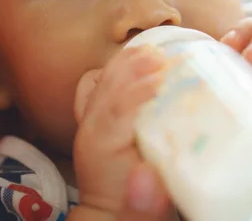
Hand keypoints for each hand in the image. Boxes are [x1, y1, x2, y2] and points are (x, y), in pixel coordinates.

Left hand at [73, 46, 172, 214]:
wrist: (110, 216)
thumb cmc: (132, 212)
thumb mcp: (144, 213)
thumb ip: (145, 201)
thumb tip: (146, 176)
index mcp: (101, 148)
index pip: (116, 109)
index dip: (139, 90)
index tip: (163, 75)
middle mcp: (90, 129)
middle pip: (106, 87)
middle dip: (134, 66)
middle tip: (162, 51)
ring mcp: (88, 121)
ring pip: (101, 82)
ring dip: (125, 62)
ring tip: (152, 47)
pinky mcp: (94, 118)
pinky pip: (97, 85)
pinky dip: (114, 69)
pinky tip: (134, 59)